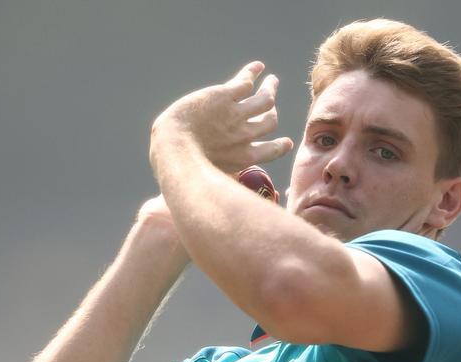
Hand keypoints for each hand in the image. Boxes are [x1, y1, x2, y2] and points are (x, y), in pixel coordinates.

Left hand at [149, 61, 292, 176]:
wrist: (174, 149)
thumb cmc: (185, 170)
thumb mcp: (213, 181)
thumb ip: (223, 181)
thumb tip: (220, 195)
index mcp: (243, 158)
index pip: (272, 150)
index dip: (281, 145)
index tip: (286, 142)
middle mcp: (245, 136)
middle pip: (270, 121)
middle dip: (273, 114)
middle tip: (271, 104)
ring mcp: (237, 115)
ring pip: (265, 99)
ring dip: (270, 88)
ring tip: (271, 81)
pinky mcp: (225, 96)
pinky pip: (246, 81)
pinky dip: (254, 72)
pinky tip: (258, 67)